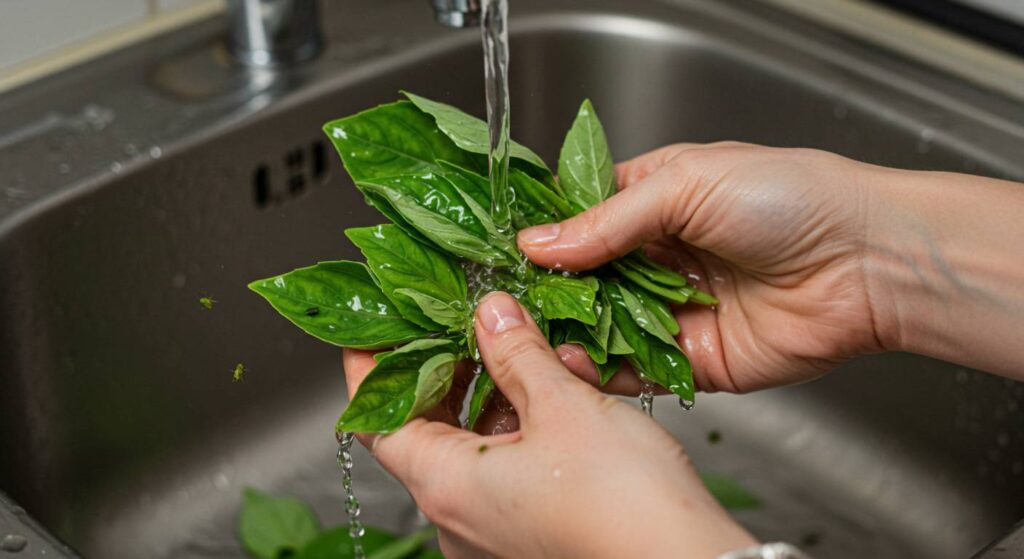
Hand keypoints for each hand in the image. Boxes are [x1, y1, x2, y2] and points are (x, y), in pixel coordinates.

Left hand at [343, 292, 755, 558]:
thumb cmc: (625, 504)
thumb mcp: (565, 407)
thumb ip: (518, 353)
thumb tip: (489, 313)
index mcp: (448, 486)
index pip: (377, 418)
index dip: (372, 367)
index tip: (377, 325)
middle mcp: (459, 518)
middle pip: (427, 428)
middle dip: (448, 368)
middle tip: (461, 319)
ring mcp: (493, 531)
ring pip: (475, 445)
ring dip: (498, 391)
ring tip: (531, 346)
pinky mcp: (530, 534)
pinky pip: (507, 468)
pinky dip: (523, 425)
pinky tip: (560, 388)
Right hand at [520, 142, 885, 392]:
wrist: (866, 261)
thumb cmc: (788, 198)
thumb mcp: (685, 184)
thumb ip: (607, 220)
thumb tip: (537, 243)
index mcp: (656, 201)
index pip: (582, 217)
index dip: (544, 234)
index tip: (500, 249)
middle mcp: (660, 257)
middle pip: (585, 278)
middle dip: (548, 290)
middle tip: (504, 301)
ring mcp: (674, 310)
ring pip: (603, 326)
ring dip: (567, 332)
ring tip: (526, 335)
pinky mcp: (693, 360)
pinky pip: (636, 369)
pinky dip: (601, 370)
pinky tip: (571, 363)